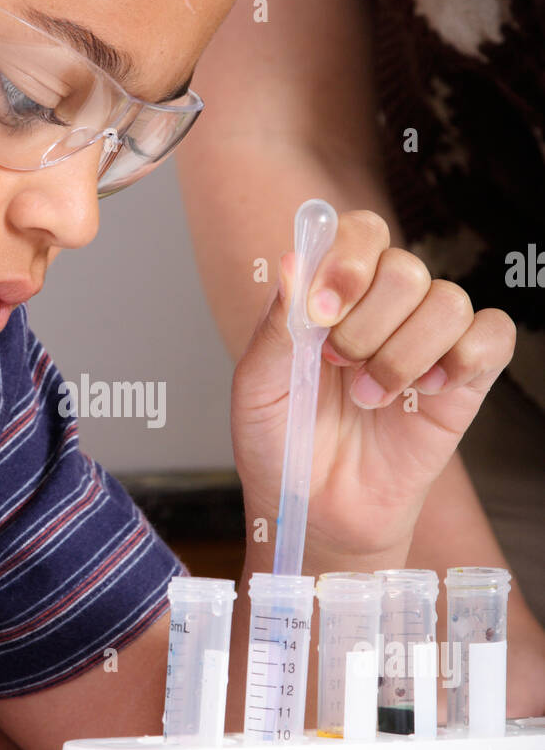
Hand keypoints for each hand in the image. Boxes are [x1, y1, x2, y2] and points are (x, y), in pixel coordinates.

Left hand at [232, 210, 515, 562]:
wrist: (318, 516)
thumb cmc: (283, 451)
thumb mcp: (257, 390)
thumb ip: (276, 327)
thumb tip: (290, 264)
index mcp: (332, 297)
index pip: (359, 234)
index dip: (347, 260)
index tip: (322, 314)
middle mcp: (383, 309)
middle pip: (404, 267)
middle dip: (367, 323)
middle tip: (339, 367)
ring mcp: (427, 342)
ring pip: (447, 301)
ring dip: (403, 355)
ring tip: (371, 398)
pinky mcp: (464, 379)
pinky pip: (492, 335)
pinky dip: (463, 359)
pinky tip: (425, 393)